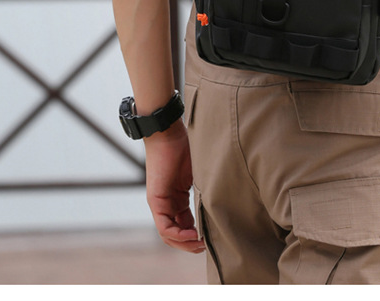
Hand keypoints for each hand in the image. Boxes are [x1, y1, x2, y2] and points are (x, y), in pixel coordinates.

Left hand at [143, 121, 204, 253]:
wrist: (167, 131)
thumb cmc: (184, 145)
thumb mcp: (199, 172)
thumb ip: (206, 188)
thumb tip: (223, 201)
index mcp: (177, 197)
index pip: (186, 224)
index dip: (198, 233)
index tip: (212, 236)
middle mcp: (167, 203)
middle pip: (176, 233)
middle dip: (191, 244)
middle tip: (206, 247)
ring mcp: (160, 202)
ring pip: (169, 234)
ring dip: (184, 243)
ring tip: (200, 244)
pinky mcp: (155, 200)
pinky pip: (164, 226)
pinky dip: (177, 234)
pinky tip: (191, 234)